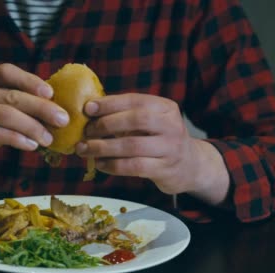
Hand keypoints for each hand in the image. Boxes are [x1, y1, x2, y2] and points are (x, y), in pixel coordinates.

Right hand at [0, 63, 68, 192]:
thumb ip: (15, 107)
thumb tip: (54, 109)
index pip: (6, 71)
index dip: (30, 80)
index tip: (51, 94)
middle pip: (11, 95)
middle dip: (41, 108)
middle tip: (62, 120)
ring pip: (4, 114)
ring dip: (32, 126)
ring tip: (49, 138)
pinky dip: (16, 139)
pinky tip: (31, 146)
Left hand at [75, 93, 229, 204]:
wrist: (190, 165)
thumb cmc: (160, 140)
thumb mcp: (151, 121)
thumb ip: (127, 114)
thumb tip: (90, 111)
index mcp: (166, 107)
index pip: (135, 100)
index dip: (110, 103)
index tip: (88, 108)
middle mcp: (171, 125)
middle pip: (136, 120)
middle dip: (106, 124)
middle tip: (86, 131)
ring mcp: (171, 148)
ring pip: (132, 146)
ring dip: (103, 147)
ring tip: (84, 149)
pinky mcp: (165, 169)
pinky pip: (134, 167)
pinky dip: (113, 165)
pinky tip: (100, 164)